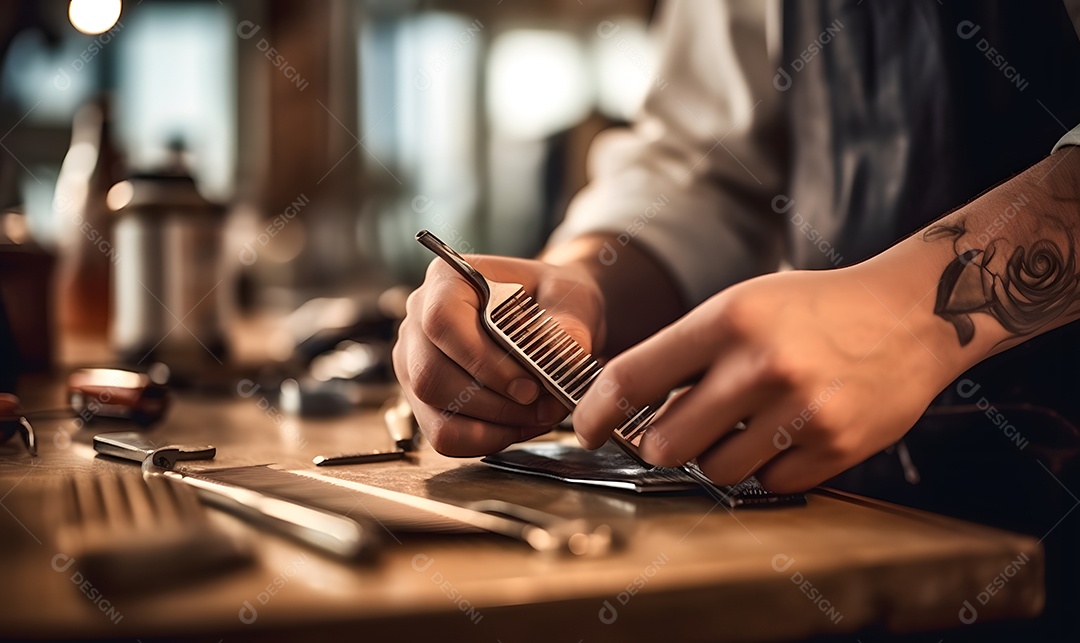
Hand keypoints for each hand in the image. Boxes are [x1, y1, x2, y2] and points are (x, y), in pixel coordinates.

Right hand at [393, 254, 604, 455]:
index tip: (529, 385)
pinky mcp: (424, 400)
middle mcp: (419, 320)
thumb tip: (563, 353)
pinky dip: (485, 439)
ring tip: (539, 415)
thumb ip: (570, 323)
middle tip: (541, 405)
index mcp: (447, 280)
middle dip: (493, 401)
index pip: (442, 320)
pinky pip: (442, 435)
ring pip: (434, 408)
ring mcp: (415, 363)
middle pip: (430, 374)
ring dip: (493, 422)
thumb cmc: (554, 303)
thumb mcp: (573, 300)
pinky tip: (519, 425)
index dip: (483, 361)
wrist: (553, 320)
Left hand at [572, 263, 960, 492]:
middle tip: (672, 433)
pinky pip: (768, 483)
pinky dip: (765, 467)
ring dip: (715, 457)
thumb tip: (625, 403)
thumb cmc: (815, 309)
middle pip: (665, 443)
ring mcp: (801, 410)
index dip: (597, 411)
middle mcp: (762, 365)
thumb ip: (687, 352)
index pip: (634, 376)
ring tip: (743, 425)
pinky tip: (785, 434)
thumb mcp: (743, 305)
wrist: (912, 314)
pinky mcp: (836, 446)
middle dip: (658, 445)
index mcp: (729, 319)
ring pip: (715, 470)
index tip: (588, 428)